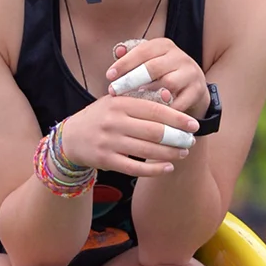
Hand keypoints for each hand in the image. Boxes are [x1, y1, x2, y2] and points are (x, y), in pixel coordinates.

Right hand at [58, 94, 202, 177]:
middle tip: (191, 141)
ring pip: (147, 151)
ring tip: (183, 153)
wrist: (72, 137)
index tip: (193, 124)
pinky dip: (154, 169)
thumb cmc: (103, 116)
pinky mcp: (106, 160)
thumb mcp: (117, 101)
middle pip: (154, 132)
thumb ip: (141, 98)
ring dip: (169, 154)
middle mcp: (113, 122)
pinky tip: (168, 167)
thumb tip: (171, 96)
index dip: (177, 118)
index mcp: (119, 103)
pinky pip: (135, 168)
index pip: (154, 110)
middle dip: (177, 138)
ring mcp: (109, 142)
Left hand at [105, 37, 210, 117]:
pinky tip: (149, 116)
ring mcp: (191, 73)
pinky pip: (179, 102)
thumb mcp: (147, 62)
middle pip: (153, 67)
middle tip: (114, 91)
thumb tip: (119, 51)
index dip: (124, 63)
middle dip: (131, 80)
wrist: (192, 88)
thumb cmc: (161, 75)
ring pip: (167, 84)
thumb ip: (132, 57)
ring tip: (132, 103)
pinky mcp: (198, 91)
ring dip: (148, 95)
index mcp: (164, 45)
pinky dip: (164, 110)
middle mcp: (179, 56)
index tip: (109, 76)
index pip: (142, 50)